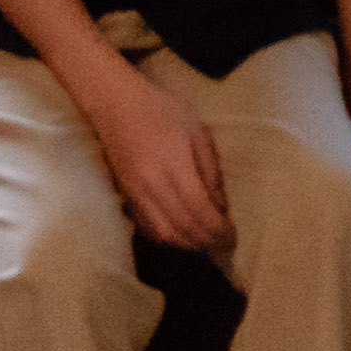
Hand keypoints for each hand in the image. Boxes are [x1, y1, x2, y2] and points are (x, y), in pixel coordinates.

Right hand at [90, 74, 234, 257]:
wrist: (116, 106)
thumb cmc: (163, 112)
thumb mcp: (199, 134)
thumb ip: (211, 172)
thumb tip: (221, 207)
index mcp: (174, 168)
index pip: (199, 211)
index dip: (218, 230)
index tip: (234, 237)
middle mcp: (152, 187)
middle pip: (182, 229)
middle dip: (206, 242)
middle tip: (225, 245)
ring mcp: (135, 195)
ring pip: (163, 234)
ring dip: (187, 244)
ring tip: (206, 242)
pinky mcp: (125, 197)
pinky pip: (147, 228)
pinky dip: (167, 238)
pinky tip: (180, 234)